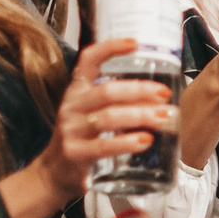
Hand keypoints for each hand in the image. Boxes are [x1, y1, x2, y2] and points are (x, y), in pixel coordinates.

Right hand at [40, 42, 177, 200]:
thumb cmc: (82, 140)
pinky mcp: (75, 153)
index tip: (135, 43)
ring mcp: (71, 130)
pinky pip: (103, 146)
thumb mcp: (91, 113)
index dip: (109, 48)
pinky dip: (126, 142)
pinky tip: (145, 141)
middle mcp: (71, 106)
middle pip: (107, 91)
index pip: (88, 61)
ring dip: (140, 115)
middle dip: (140, 90)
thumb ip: (117, 103)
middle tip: (165, 94)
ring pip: (108, 117)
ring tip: (164, 117)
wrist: (54, 174)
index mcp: (77, 91)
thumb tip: (162, 98)